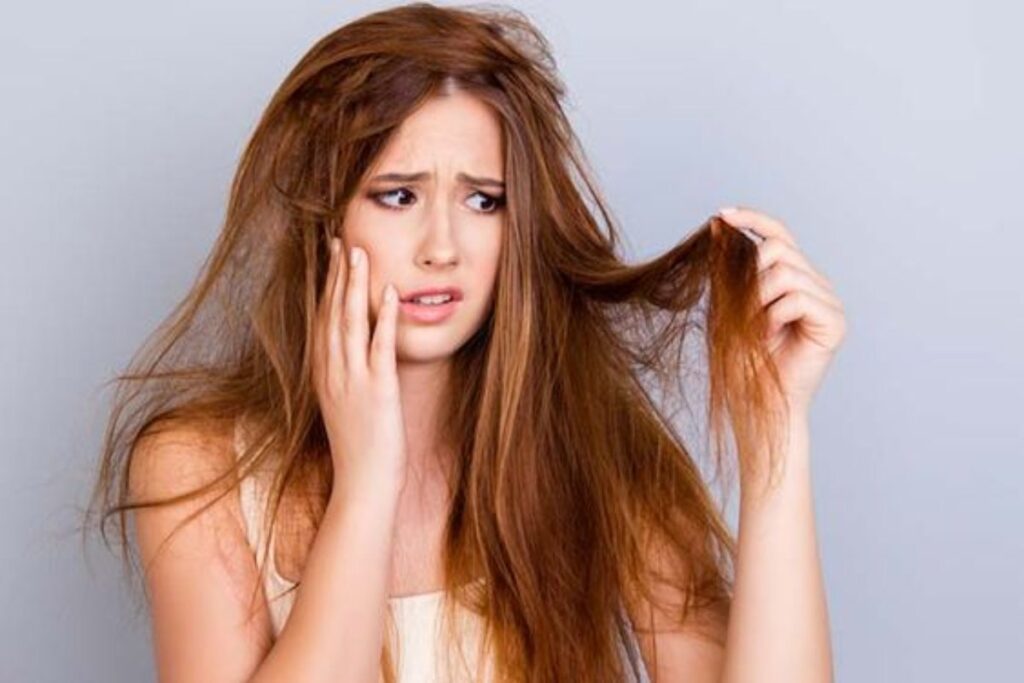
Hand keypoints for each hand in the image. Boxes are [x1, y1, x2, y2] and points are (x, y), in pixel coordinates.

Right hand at [311, 237, 407, 502]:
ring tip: (359, 252)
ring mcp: (353, 381)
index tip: (331, 255)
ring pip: (350, 323)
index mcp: (324, 374)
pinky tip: (389, 294)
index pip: (322, 319)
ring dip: (354, 286)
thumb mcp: (344, 404)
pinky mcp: (379, 392)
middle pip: (331, 313)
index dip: (326, 284)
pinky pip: (380, 349)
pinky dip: (384, 319)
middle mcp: (333, 372)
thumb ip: (345, 375)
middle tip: (340, 238)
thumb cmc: (359, 448)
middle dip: (336, 273)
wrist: (363, 485)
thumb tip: (351, 352)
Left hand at [718, 206, 846, 416]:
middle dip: (750, 276)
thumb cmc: (741, 358)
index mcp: (791, 277)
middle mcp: (814, 283)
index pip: (777, 234)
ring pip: (785, 272)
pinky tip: (769, 336)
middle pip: (778, 248)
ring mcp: (828, 301)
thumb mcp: (728, 306)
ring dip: (758, 301)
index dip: (752, 219)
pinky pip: (798, 298)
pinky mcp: (835, 321)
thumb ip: (728, 268)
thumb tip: (717, 224)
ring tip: (756, 329)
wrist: (755, 401)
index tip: (722, 215)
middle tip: (743, 312)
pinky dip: (773, 316)